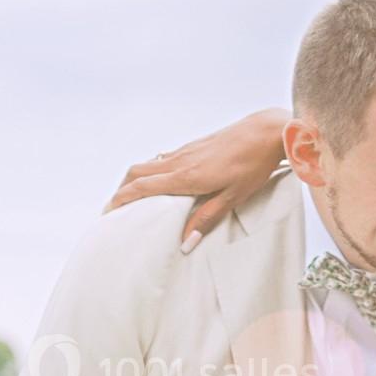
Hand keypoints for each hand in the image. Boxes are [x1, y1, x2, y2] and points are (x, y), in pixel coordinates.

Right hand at [103, 107, 289, 250]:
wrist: (267, 132)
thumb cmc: (253, 165)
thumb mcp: (232, 197)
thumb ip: (206, 219)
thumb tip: (185, 243)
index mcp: (185, 176)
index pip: (141, 187)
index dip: (120, 199)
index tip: (108, 213)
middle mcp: (179, 161)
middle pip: (137, 172)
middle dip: (121, 190)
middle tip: (114, 208)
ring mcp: (186, 151)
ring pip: (149, 164)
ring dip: (136, 180)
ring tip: (133, 198)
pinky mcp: (194, 146)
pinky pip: (164, 159)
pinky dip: (153, 172)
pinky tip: (160, 182)